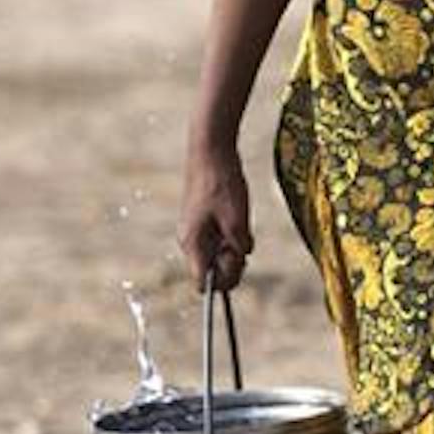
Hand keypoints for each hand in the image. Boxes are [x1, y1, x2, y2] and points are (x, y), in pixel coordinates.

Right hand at [178, 149, 252, 294]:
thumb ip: (239, 249)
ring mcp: (195, 230)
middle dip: (231, 263)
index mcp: (193, 244)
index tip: (240, 262)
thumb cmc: (222, 184)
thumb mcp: (237, 221)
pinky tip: (237, 217)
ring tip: (241, 224)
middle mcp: (190, 241)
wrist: (210, 151)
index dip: (224, 280)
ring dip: (233, 248)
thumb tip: (241, 260)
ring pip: (217, 254)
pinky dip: (231, 235)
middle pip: (211, 270)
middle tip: (243, 240)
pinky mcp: (202, 221)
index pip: (203, 283)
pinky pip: (218, 239)